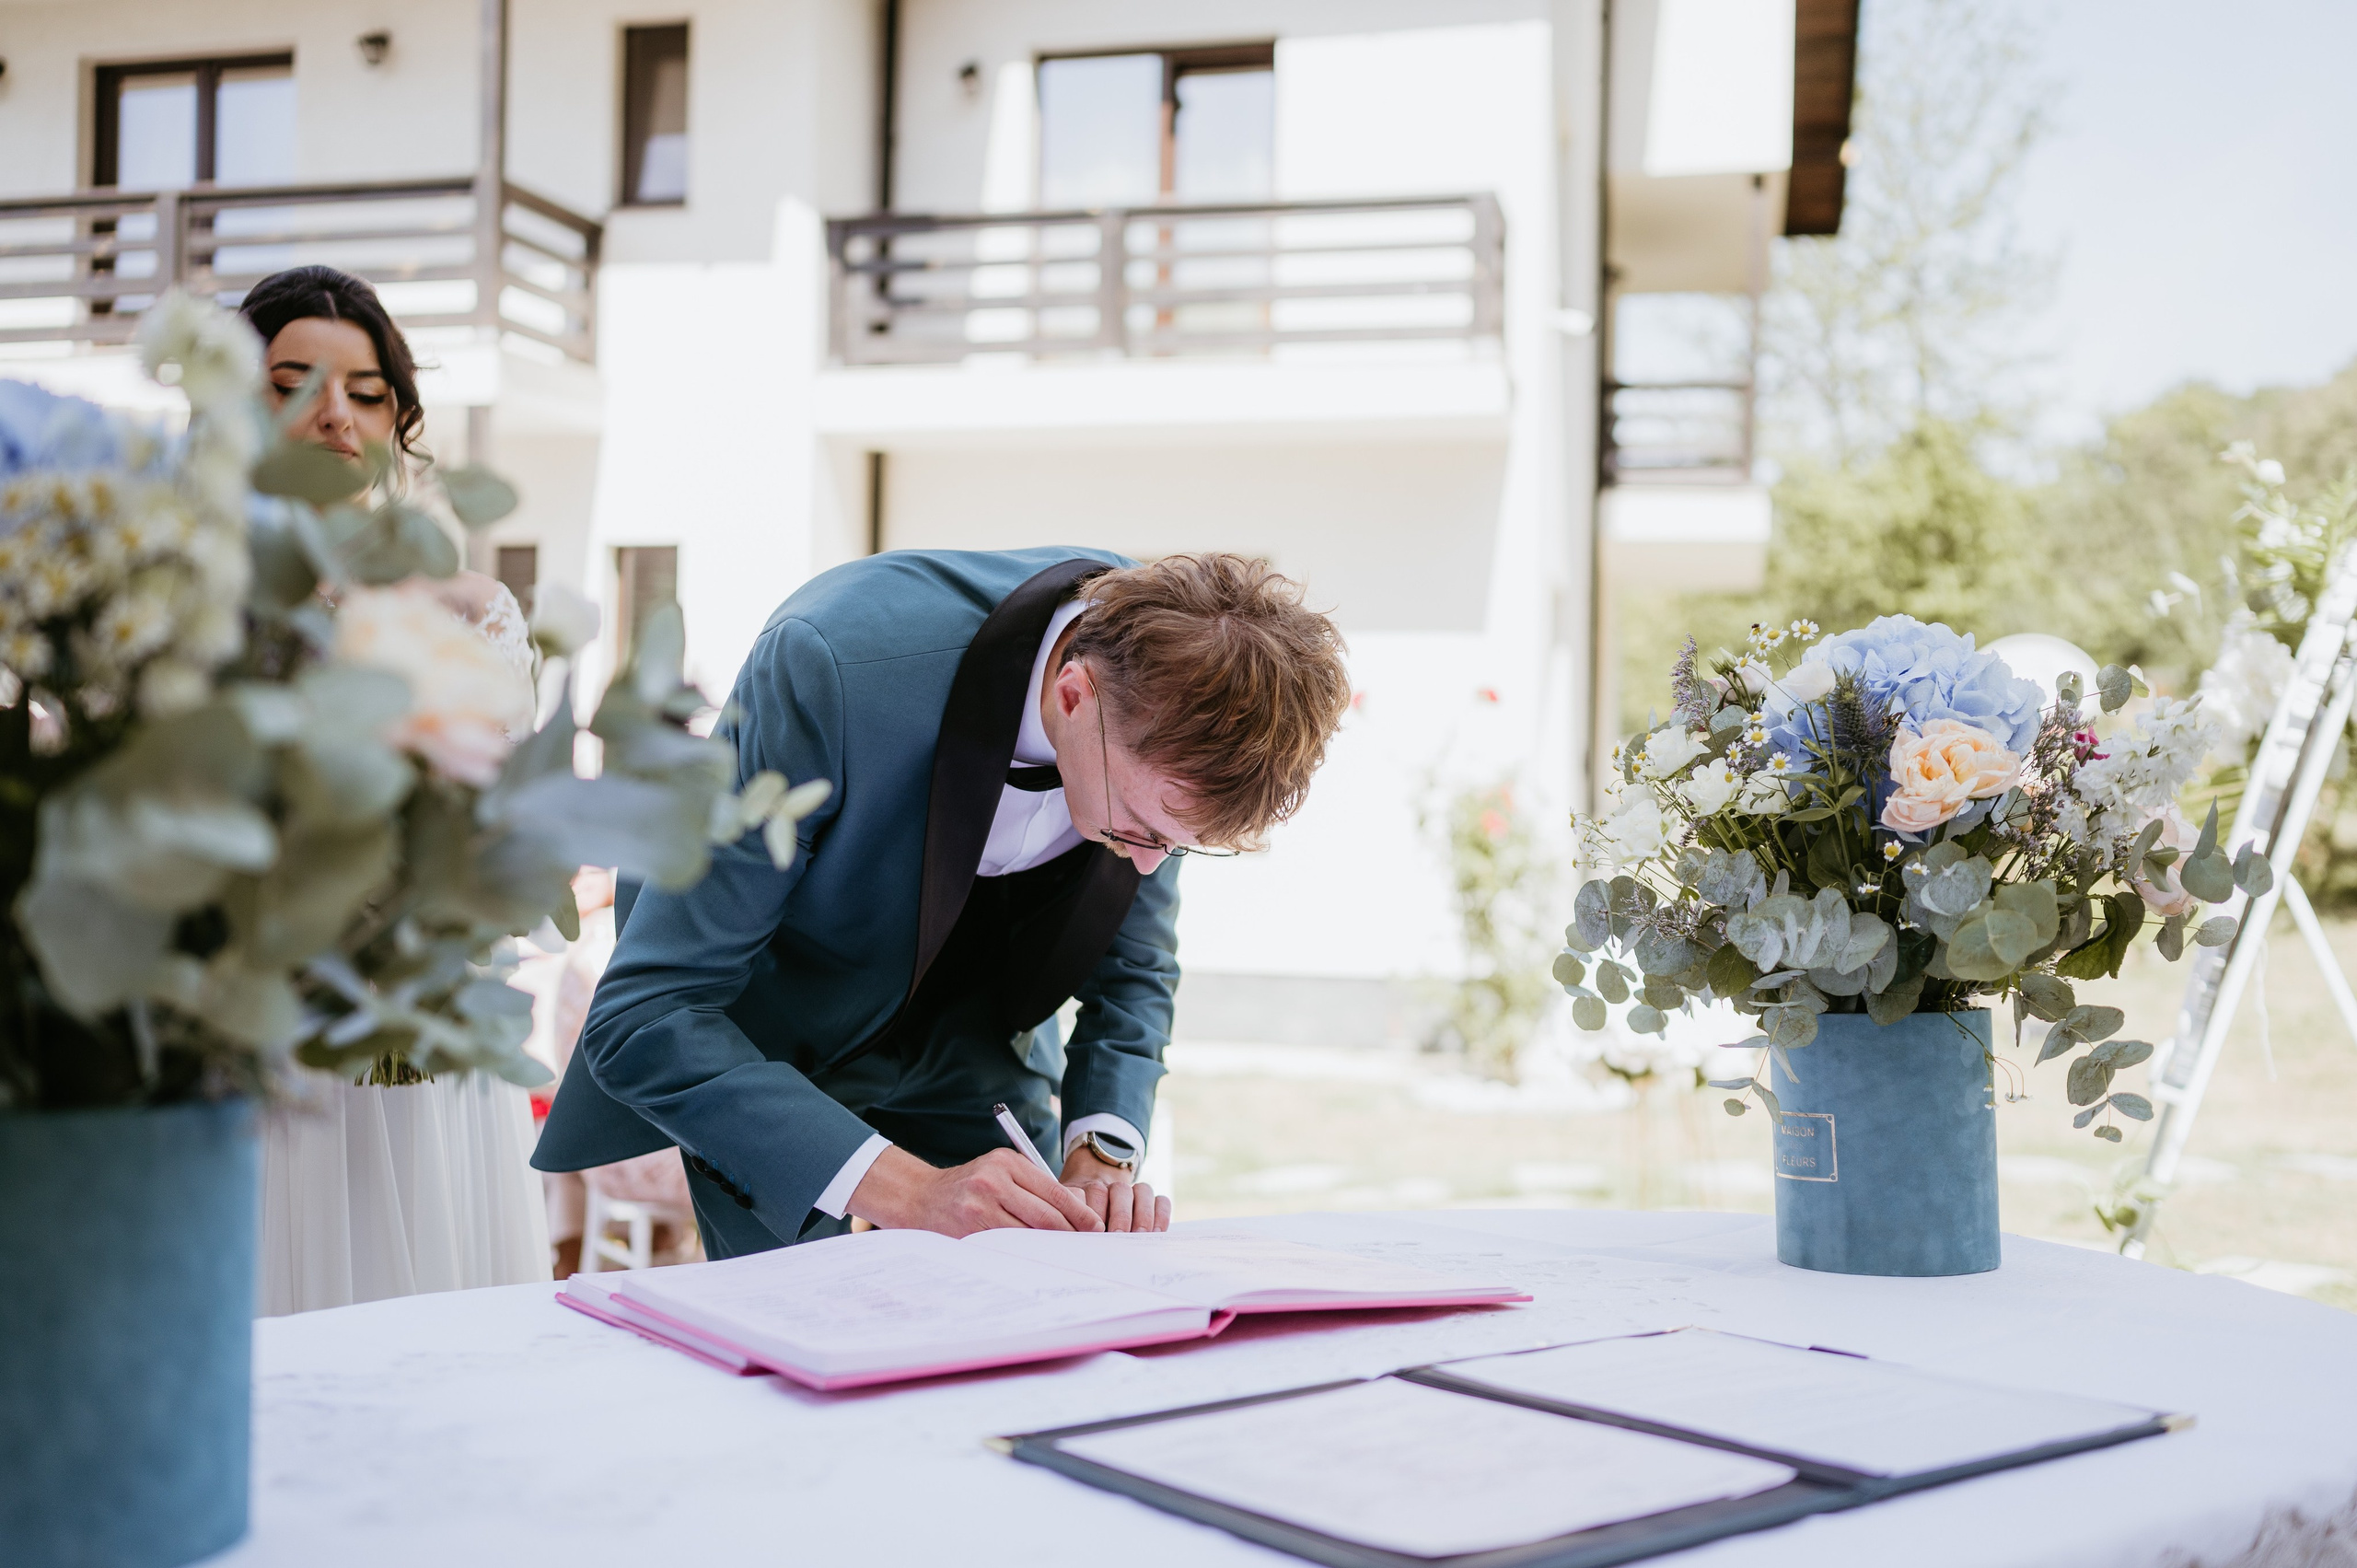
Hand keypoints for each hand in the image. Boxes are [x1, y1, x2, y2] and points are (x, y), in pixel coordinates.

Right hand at [846, 1146, 1103, 1236]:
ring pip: (1029, 1235)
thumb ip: (1032, 1186)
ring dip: (1050, 1249)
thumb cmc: (968, 1185)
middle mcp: (993, 1182)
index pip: (1054, 1191)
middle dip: (1070, 1235)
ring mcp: (979, 1209)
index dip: (1079, 1213)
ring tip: (1067, 1257)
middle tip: (1088, 1248)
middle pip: (1046, 1216)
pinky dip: (1025, 1255)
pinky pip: (1007, 1248)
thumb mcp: (998, 1171)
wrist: (919, 1197)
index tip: (1095, 1227)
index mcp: (1006, 1163)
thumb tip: (1076, 1214)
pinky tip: (1036, 1261)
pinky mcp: (969, 1232)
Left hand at [1061, 1146, 1171, 1232]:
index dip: (1092, 1211)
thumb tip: (1068, 1242)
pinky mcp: (1150, 1201)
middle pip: (1118, 1190)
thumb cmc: (1078, 1226)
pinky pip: (1161, 1200)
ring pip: (1141, 1190)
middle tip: (1119, 1234)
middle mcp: (1110, 1189)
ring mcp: (1131, 1193)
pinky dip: (1161, 1214)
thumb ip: (1068, 1228)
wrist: (1096, 1209)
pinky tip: (1157, 1232)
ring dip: (1142, 1213)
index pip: (1089, 1194)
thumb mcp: (1068, 1224)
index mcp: (1084, 1192)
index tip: (1093, 1231)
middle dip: (1120, 1213)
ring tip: (1141, 1234)